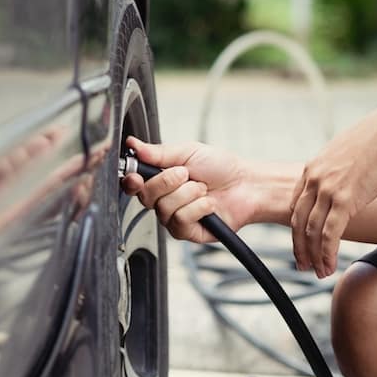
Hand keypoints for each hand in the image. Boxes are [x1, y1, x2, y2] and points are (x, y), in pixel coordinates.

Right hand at [121, 136, 258, 242]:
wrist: (246, 185)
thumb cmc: (220, 168)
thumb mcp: (188, 152)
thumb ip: (158, 152)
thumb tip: (134, 145)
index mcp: (159, 179)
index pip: (133, 184)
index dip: (130, 181)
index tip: (135, 176)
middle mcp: (163, 200)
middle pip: (146, 196)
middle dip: (167, 181)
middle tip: (186, 174)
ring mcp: (173, 218)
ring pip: (164, 208)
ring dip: (188, 193)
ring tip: (203, 189)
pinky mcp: (186, 232)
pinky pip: (180, 220)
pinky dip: (198, 208)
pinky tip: (209, 204)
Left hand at [290, 108, 376, 277]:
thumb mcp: (347, 154)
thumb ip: (337, 171)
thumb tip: (344, 183)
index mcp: (312, 169)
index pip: (295, 205)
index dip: (297, 228)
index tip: (301, 242)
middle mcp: (314, 180)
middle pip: (298, 222)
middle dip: (299, 247)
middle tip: (302, 264)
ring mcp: (328, 190)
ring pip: (312, 232)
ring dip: (314, 256)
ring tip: (318, 272)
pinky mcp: (345, 199)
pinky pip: (330, 234)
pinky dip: (327, 254)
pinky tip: (330, 267)